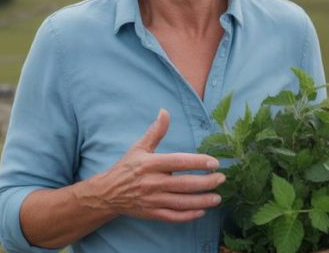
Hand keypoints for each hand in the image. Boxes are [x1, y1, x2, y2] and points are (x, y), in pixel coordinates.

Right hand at [86, 109, 225, 222]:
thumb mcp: (139, 147)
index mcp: (151, 164)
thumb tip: (165, 111)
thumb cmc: (126, 168)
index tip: (214, 162)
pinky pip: (175, 217)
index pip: (179, 162)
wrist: (108, 193)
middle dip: (207, 182)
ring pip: (183, 202)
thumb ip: (155, 131)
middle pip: (185, 184)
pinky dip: (189, 215)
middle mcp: (153, 183)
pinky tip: (202, 211)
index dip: (198, 162)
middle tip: (221, 179)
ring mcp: (153, 200)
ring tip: (218, 197)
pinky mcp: (153, 214)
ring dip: (203, 200)